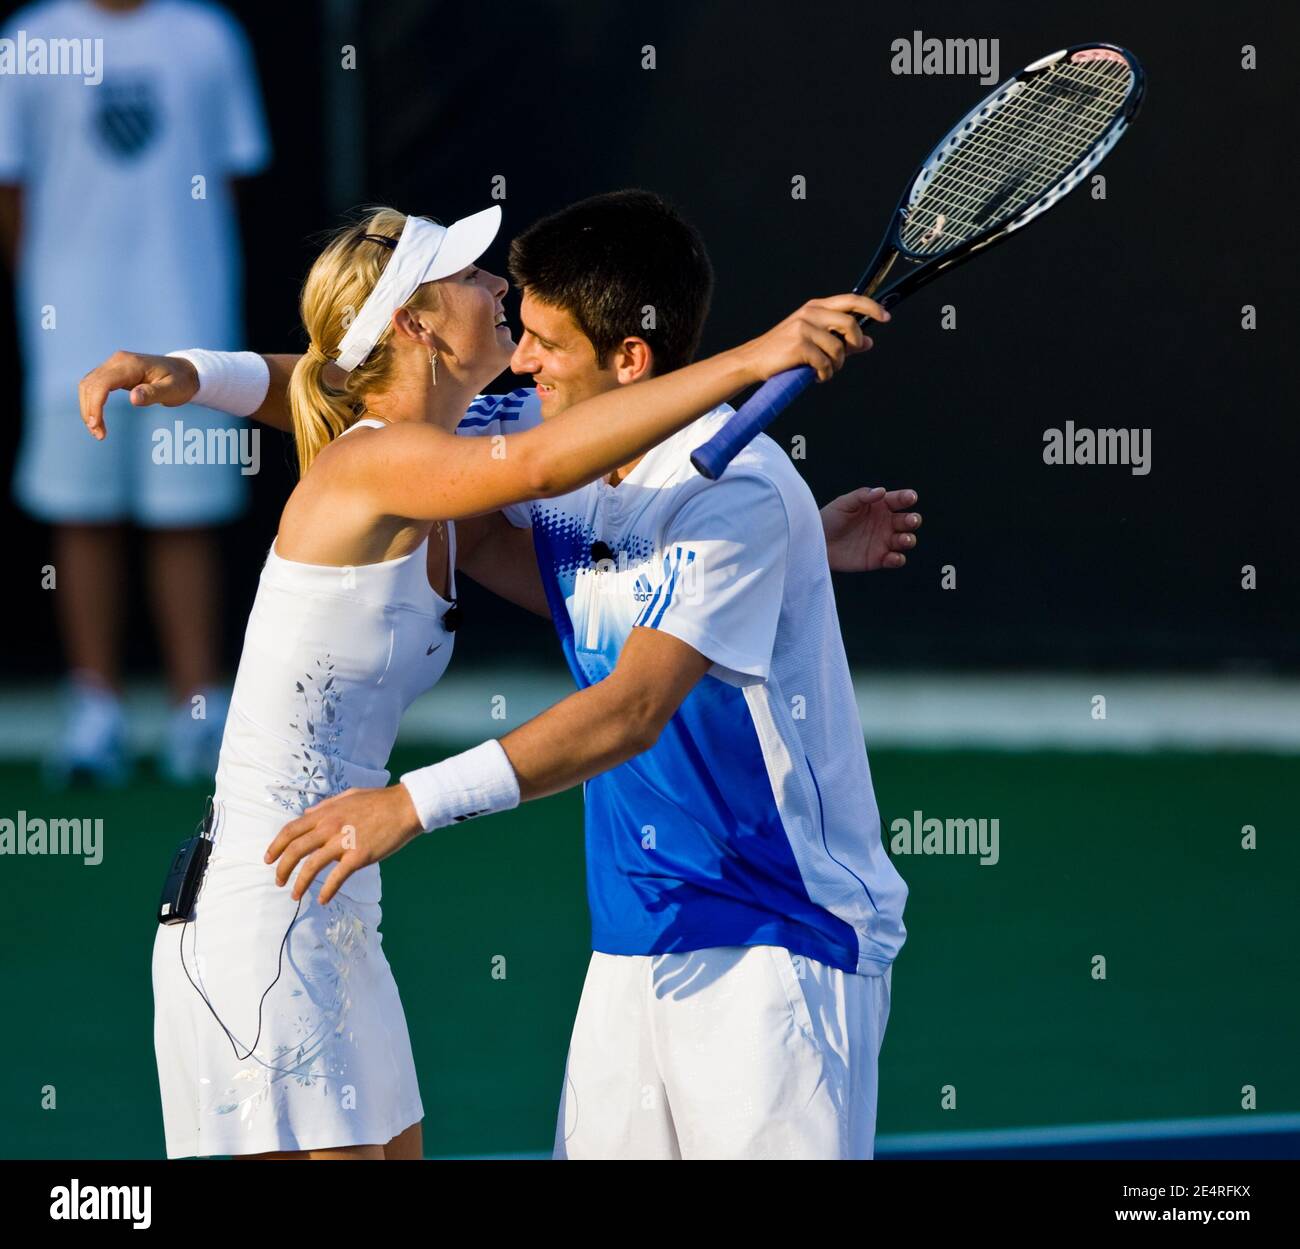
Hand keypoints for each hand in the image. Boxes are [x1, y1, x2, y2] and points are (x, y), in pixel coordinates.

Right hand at [78, 350, 199, 440]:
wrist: (184, 371)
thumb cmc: (181, 381)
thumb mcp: (173, 389)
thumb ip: (154, 394)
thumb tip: (133, 399)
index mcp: (131, 364)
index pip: (102, 383)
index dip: (95, 405)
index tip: (97, 426)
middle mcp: (117, 361)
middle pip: (90, 384)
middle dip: (89, 410)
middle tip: (98, 434)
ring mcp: (113, 365)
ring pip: (88, 384)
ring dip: (88, 407)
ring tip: (97, 431)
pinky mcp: (113, 372)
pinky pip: (95, 385)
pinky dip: (92, 402)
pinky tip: (97, 418)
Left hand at [264, 784, 423, 903]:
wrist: (406, 807)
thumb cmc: (379, 801)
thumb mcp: (347, 796)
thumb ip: (325, 806)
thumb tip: (307, 814)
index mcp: (325, 813)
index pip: (291, 830)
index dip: (276, 846)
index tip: (269, 859)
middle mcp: (329, 827)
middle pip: (295, 849)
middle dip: (282, 868)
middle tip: (278, 880)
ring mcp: (344, 842)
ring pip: (311, 866)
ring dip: (299, 883)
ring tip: (294, 895)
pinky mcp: (359, 856)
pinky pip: (337, 877)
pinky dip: (327, 890)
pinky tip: (322, 899)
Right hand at [740, 294, 888, 383]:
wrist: (754, 361)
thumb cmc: (785, 352)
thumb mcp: (814, 340)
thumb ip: (842, 340)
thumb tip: (868, 343)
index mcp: (815, 306)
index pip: (851, 300)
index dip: (872, 307)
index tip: (886, 317)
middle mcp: (810, 312)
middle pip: (849, 323)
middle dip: (853, 343)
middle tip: (844, 357)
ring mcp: (804, 327)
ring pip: (838, 348)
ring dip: (836, 365)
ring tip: (825, 370)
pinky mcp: (799, 345)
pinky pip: (825, 363)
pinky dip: (825, 374)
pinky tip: (816, 376)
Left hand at [821, 486, 920, 570]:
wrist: (817, 543)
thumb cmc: (830, 518)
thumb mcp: (844, 503)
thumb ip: (863, 496)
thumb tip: (882, 491)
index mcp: (880, 506)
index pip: (899, 500)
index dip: (907, 498)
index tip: (910, 497)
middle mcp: (886, 523)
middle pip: (908, 521)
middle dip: (913, 520)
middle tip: (910, 520)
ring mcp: (884, 541)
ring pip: (906, 540)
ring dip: (908, 539)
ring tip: (903, 539)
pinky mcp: (879, 559)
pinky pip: (895, 560)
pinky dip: (898, 559)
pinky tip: (892, 557)